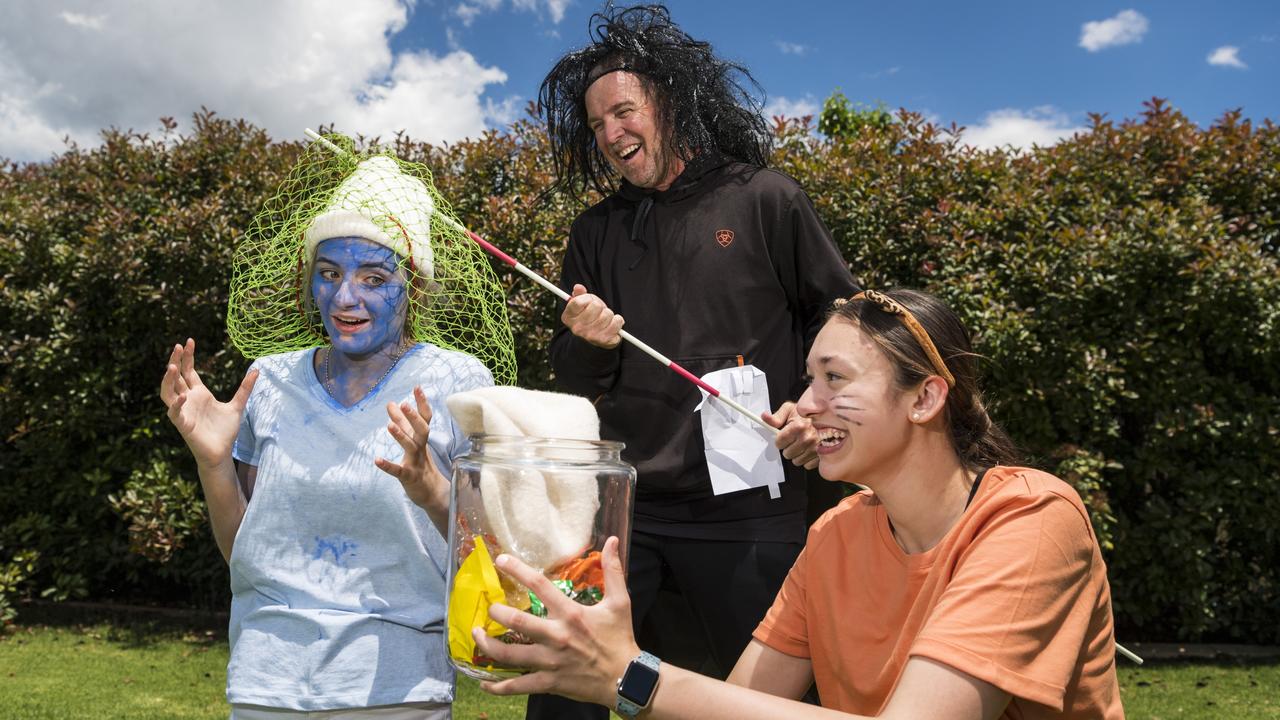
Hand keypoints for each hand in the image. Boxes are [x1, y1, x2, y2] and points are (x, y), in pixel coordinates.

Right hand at [160, 338, 256, 468]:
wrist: (221, 452)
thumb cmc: (225, 431)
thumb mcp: (238, 405)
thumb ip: (245, 388)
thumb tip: (257, 370)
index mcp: (199, 393)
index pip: (189, 371)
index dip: (187, 356)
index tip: (189, 341)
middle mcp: (188, 399)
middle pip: (176, 377)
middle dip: (175, 361)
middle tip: (178, 346)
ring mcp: (184, 411)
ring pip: (167, 392)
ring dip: (167, 380)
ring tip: (171, 366)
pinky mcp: (183, 425)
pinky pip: (174, 413)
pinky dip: (176, 404)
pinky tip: (182, 396)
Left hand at [377, 386, 449, 519]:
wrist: (431, 492)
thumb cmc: (420, 463)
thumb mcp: (411, 441)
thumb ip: (401, 422)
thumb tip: (391, 403)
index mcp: (421, 438)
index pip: (425, 418)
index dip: (421, 403)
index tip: (417, 387)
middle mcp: (421, 448)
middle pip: (421, 430)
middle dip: (413, 417)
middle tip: (404, 404)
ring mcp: (416, 462)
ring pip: (411, 447)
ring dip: (401, 436)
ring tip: (389, 425)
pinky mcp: (409, 477)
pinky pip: (398, 471)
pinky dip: (388, 466)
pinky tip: (377, 460)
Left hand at [478, 536, 638, 707]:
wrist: (626, 678)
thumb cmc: (620, 638)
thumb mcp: (620, 602)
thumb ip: (613, 571)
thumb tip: (613, 541)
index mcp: (571, 614)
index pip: (539, 585)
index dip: (517, 570)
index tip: (500, 560)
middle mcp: (557, 636)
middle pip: (517, 622)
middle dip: (496, 612)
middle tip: (488, 607)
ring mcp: (550, 662)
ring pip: (510, 655)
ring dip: (488, 646)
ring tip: (476, 635)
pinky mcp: (548, 683)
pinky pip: (518, 685)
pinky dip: (498, 686)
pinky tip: (484, 681)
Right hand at [562, 284, 623, 348]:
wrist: (594, 338)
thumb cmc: (588, 317)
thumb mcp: (582, 304)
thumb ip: (579, 294)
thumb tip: (578, 287)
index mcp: (568, 318)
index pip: (578, 302)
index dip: (587, 298)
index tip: (589, 301)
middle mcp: (577, 328)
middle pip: (596, 305)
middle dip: (600, 306)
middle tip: (599, 311)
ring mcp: (590, 336)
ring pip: (608, 313)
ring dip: (609, 314)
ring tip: (605, 318)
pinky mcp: (604, 340)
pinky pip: (617, 322)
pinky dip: (618, 321)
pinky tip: (612, 323)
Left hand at [764, 402, 818, 469]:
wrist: (827, 418)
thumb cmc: (807, 415)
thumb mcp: (790, 410)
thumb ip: (777, 417)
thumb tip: (765, 417)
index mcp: (799, 426)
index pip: (779, 443)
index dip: (780, 439)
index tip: (784, 436)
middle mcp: (808, 438)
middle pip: (787, 454)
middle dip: (788, 447)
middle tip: (795, 439)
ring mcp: (816, 449)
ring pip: (796, 461)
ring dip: (797, 454)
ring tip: (803, 444)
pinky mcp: (822, 456)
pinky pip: (807, 465)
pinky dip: (807, 459)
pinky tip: (809, 449)